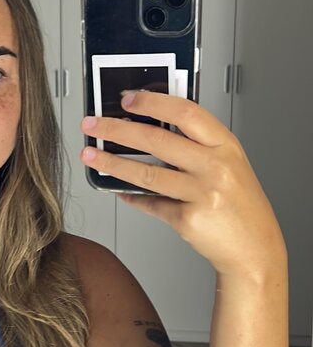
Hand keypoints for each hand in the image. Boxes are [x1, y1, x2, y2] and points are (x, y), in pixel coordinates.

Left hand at [80, 90, 286, 277]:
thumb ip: (197, 144)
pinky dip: (131, 197)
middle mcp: (215, 166)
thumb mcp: (228, 163)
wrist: (255, 248)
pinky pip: (151, 204)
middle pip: (158, 140)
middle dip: (117, 129)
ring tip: (90, 155)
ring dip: (112, 163)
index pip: (186, 112)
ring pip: (146, 173)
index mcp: (225, 145)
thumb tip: (150, 125)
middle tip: (93, 124)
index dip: (153, 102)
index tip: (127, 98)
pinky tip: (118, 191)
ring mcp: (202, 194)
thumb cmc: (240, 204)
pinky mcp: (188, 220)